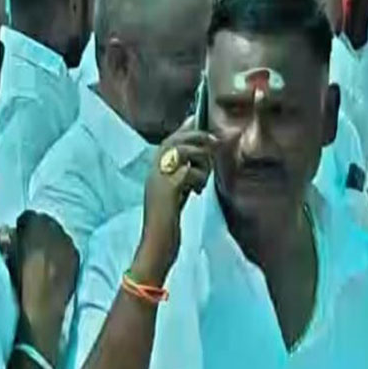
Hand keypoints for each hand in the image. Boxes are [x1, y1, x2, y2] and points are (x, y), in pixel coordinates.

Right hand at [13, 210, 79, 357]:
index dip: (23, 225)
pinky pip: (69, 248)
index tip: (17, 232)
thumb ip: (7, 243)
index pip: (31, 217)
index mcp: (36, 236)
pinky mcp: (76, 265)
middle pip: (48, 222)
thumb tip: (7, 232)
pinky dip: (61, 250)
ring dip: (51, 239)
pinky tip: (54, 263)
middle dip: (38, 229)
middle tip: (28, 241)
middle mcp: (56, 240)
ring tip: (41, 252)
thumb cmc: (16, 294)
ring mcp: (69, 252)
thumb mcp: (5, 263)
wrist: (39, 320)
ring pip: (61, 234)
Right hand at [131, 128, 214, 285]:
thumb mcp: (175, 197)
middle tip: (214, 142)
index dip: (184, 130)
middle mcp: (153, 172)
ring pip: (183, 152)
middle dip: (196, 138)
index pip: (168, 142)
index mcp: (154, 173)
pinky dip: (198, 178)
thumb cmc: (167, 226)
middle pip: (175, 141)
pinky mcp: (168, 190)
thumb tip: (197, 164)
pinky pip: (189, 171)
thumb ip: (181, 179)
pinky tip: (196, 192)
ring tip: (203, 178)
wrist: (156, 248)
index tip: (197, 119)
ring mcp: (158, 180)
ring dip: (200, 160)